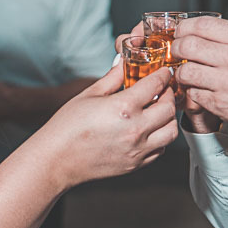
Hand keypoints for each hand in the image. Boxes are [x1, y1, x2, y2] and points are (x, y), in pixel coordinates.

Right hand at [34, 62, 177, 190]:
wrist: (57, 159)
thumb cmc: (68, 127)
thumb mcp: (90, 94)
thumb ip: (113, 77)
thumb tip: (124, 62)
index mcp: (124, 107)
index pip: (156, 85)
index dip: (163, 75)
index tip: (164, 73)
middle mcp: (135, 129)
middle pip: (169, 108)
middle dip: (169, 95)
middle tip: (162, 90)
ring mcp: (137, 149)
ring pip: (171, 131)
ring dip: (168, 118)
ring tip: (157, 111)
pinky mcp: (135, 164)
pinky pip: (160, 149)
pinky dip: (160, 138)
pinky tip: (148, 130)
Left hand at [171, 17, 227, 144]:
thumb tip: (212, 33)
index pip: (202, 25)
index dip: (185, 28)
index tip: (181, 32)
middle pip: (188, 45)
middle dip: (177, 48)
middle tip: (177, 52)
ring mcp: (227, 82)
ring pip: (186, 71)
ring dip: (182, 73)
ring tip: (187, 74)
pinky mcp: (221, 104)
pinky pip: (193, 94)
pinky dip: (193, 92)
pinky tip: (199, 91)